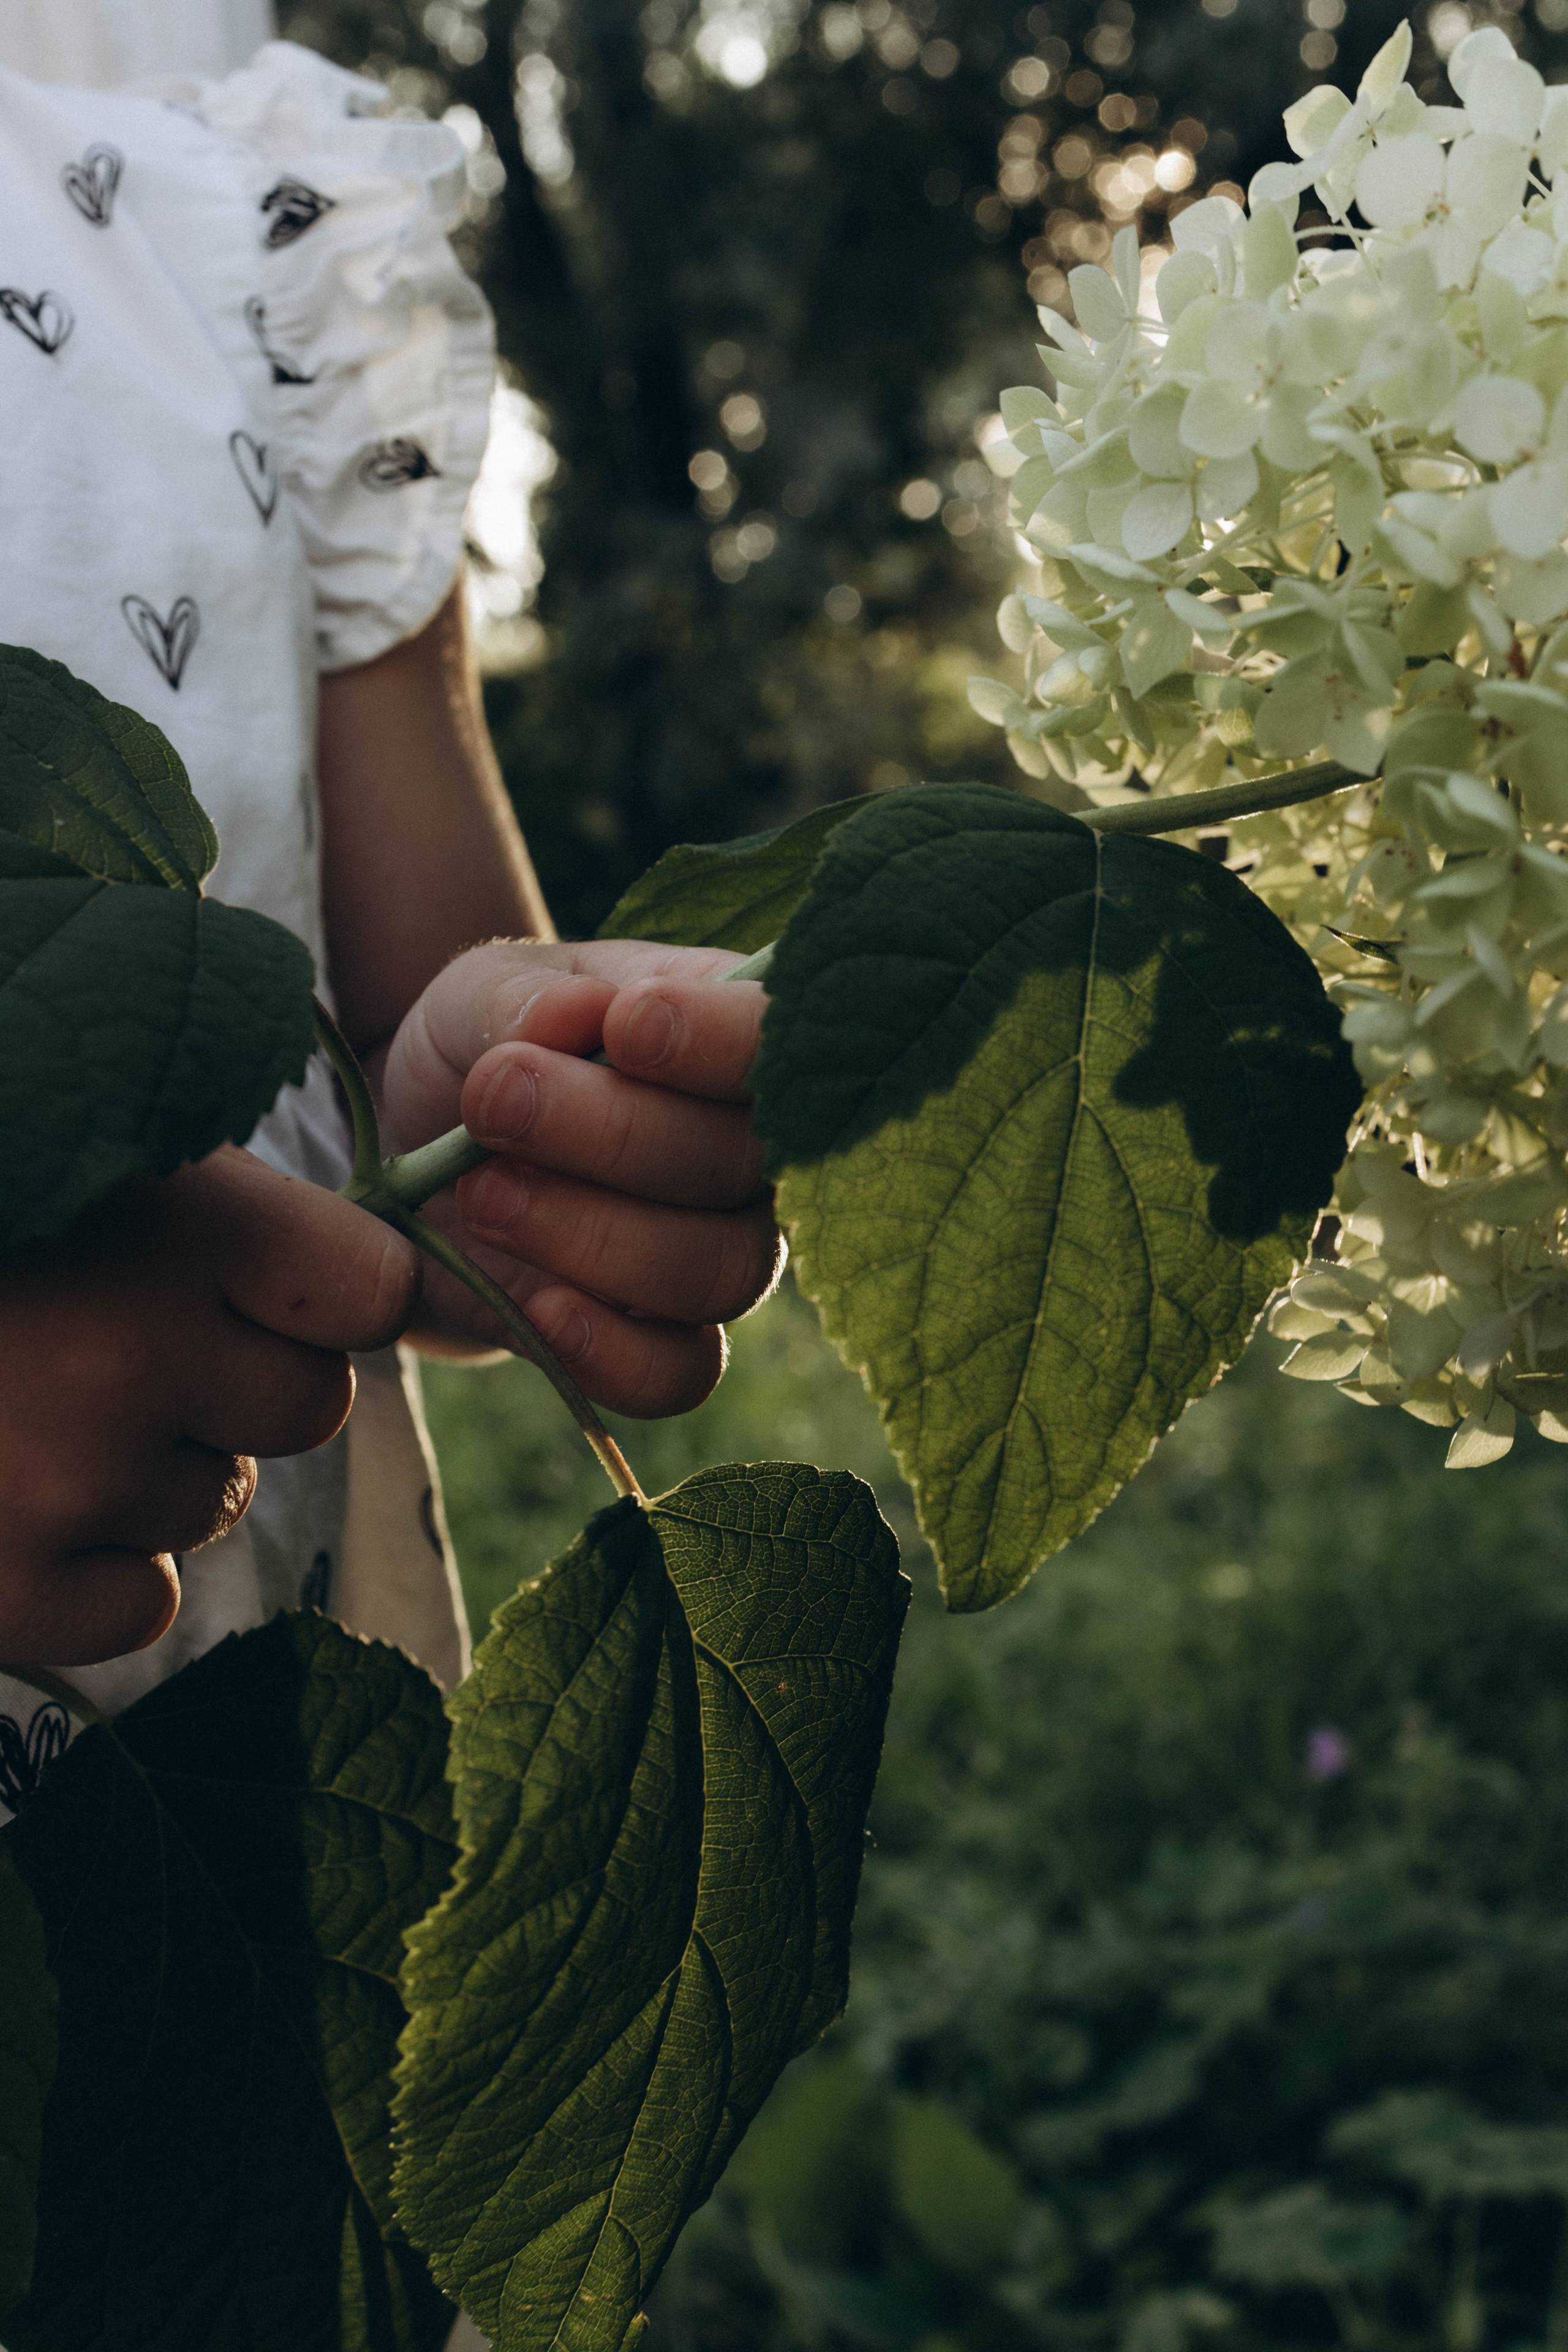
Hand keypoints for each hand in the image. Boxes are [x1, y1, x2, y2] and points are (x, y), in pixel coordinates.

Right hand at [0, 1149, 418, 1666]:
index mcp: (175, 1223)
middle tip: (105, 1339)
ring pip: (213, 1501)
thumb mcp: (84, 1160)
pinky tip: (1, 1498)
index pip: (371, 1290)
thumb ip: (225, 1223)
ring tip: (21, 1403)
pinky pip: (144, 1605)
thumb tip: (387, 1292)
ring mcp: (68, 1485)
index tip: (276, 1285)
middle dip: (234, 1381)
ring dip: (147, 1467)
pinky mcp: (4, 1597)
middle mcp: (141, 1355)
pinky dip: (89, 1570)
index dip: (330, 1293)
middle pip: (305, 1404)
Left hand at [378, 941, 782, 1416]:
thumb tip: (578, 1018)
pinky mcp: (661, 1341)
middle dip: (616, 1134)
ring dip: (595, 1237)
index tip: (627, 1028)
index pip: (777, 1040)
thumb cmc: (479, 1049)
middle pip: (747, 1163)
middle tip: (494, 1099)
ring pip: (721, 1271)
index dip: (722, 1041)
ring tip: (482, 1194)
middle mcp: (753, 1151)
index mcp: (729, 1034)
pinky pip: (678, 1374)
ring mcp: (719, 1252)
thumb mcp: (478, 994)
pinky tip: (540, 1308)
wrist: (417, 1153)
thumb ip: (519, 1002)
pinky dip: (612, 1353)